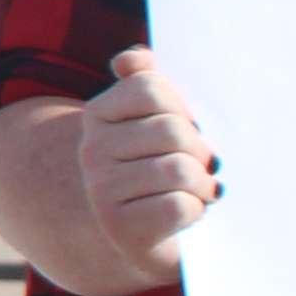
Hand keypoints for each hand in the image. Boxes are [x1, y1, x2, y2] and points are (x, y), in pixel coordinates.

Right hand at [74, 48, 219, 277]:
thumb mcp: (155, 120)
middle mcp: (91, 152)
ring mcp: (101, 191)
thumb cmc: (160, 168)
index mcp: (98, 115)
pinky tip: (190, 214)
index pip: (150, 87)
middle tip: (204, 166)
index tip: (190, 126)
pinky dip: (196, 211)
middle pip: (171, 131)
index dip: (183, 107)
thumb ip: (146, 82)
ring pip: (180, 170)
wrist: (145, 236)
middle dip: (201, 150)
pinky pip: (179, 206)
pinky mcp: (122, 229)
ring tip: (201, 190)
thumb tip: (132, 59)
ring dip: (204, 184)